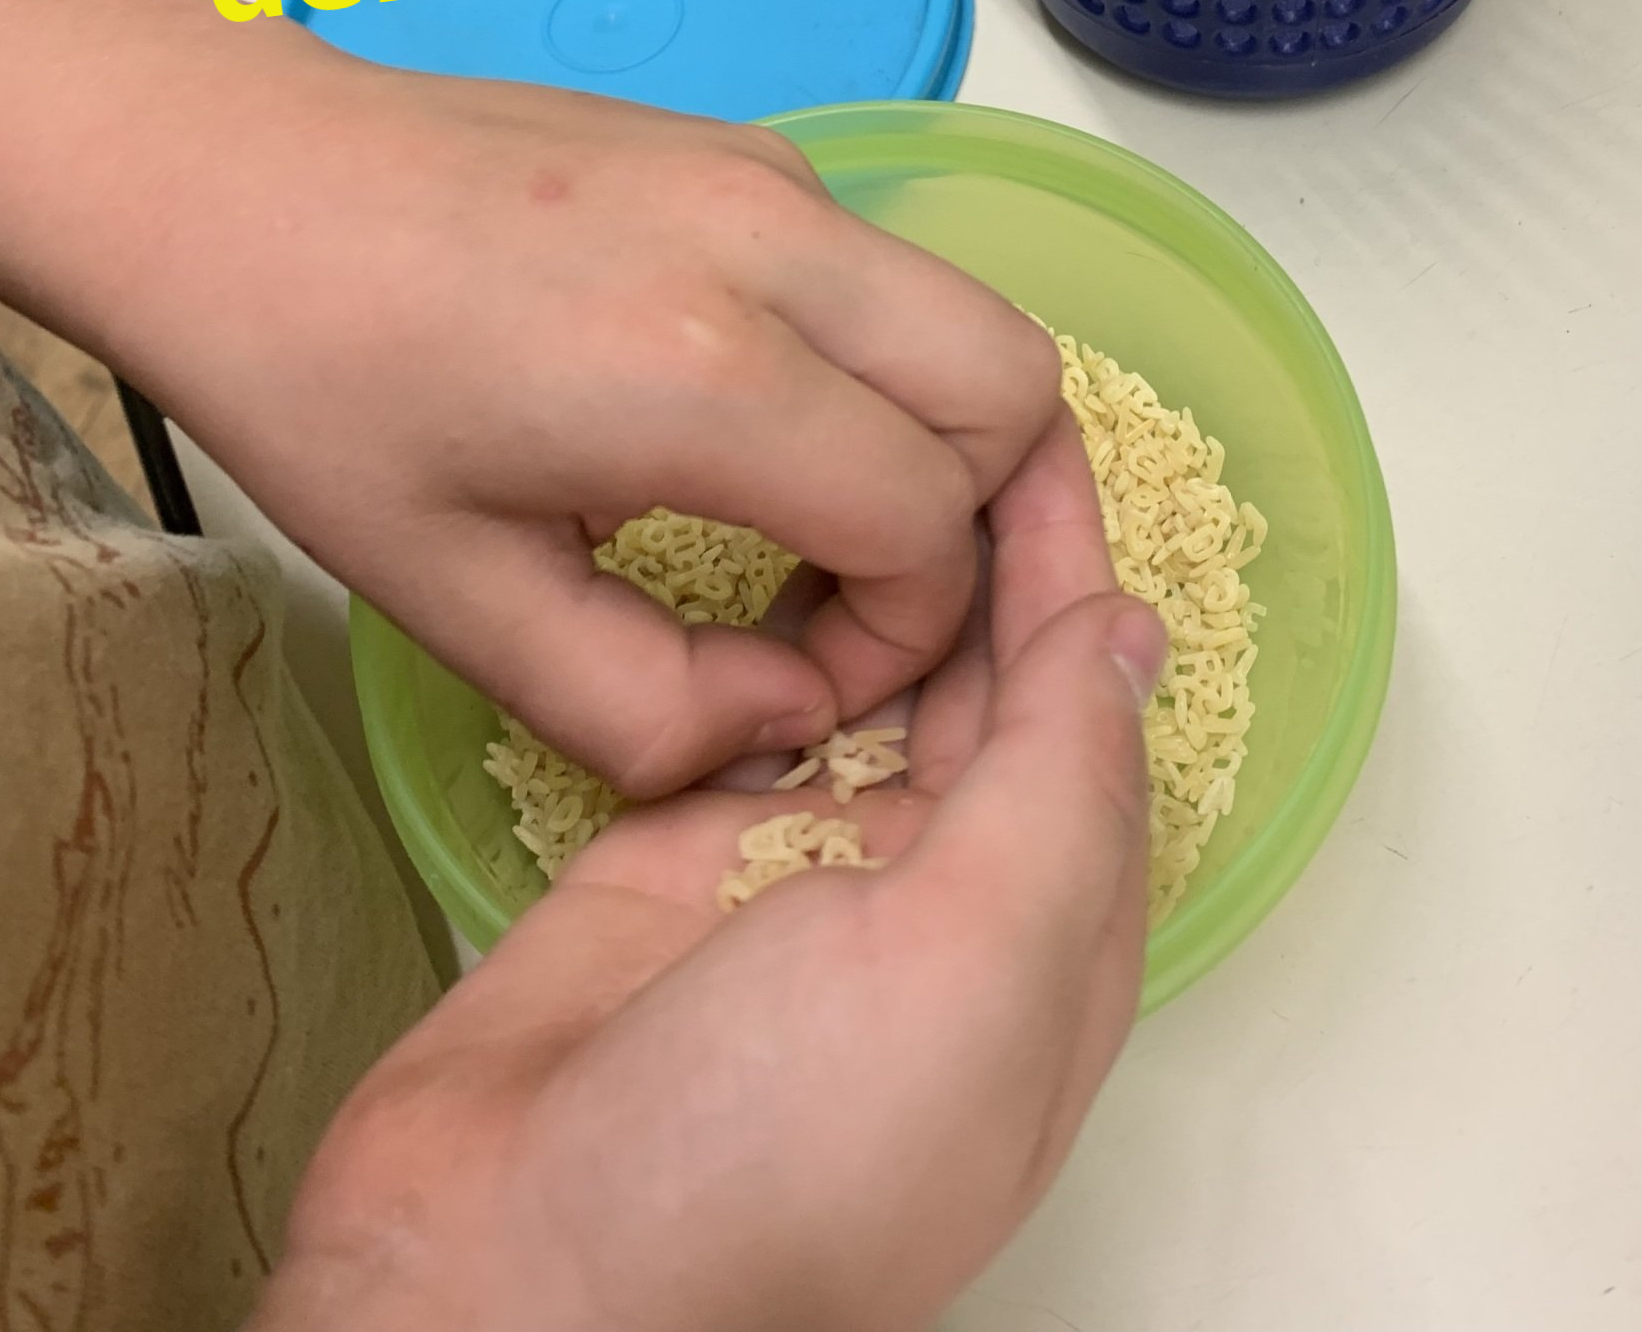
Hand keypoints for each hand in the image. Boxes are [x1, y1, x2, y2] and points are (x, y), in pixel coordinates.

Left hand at [0, 0, 1064, 790]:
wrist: (231, 174)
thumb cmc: (317, 384)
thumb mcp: (454, 597)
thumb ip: (649, 706)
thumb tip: (794, 717)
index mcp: (703, 370)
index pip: (927, 524)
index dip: (902, 640)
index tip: (805, 682)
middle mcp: (775, 243)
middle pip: (1019, 394)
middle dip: (983, 529)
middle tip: (864, 605)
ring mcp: (773, 170)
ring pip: (973, 317)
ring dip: (940, 443)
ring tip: (812, 529)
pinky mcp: (754, 143)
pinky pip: (891, 272)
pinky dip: (885, 366)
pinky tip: (760, 430)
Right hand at [252, 426, 1166, 1331]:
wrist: (513, 1285)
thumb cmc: (768, 1167)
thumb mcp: (971, 969)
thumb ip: (1057, 790)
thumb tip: (1127, 634)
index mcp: (1040, 945)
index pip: (1082, 715)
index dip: (1074, 570)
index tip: (1045, 429)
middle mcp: (935, 909)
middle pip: (984, 689)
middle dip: (984, 545)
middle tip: (952, 399)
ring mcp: (800, 884)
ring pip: (868, 692)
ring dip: (880, 572)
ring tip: (868, 433)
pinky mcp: (678, 861)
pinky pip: (749, 714)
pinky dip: (768, 631)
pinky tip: (764, 538)